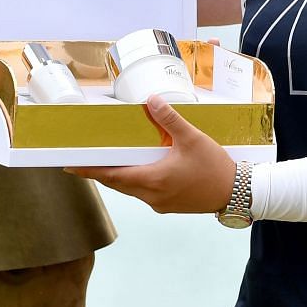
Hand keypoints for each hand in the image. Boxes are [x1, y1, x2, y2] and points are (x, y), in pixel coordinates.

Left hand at [68, 96, 237, 213]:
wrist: (236, 193)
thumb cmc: (214, 167)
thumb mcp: (192, 138)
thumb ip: (170, 119)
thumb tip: (151, 100)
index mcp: (152, 179)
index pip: (112, 175)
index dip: (90, 171)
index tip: (71, 167)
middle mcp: (151, 195)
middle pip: (118, 184)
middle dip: (102, 173)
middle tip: (86, 162)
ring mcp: (159, 203)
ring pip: (131, 190)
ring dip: (119, 178)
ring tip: (111, 163)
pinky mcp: (169, 206)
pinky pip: (144, 194)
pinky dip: (136, 182)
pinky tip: (142, 171)